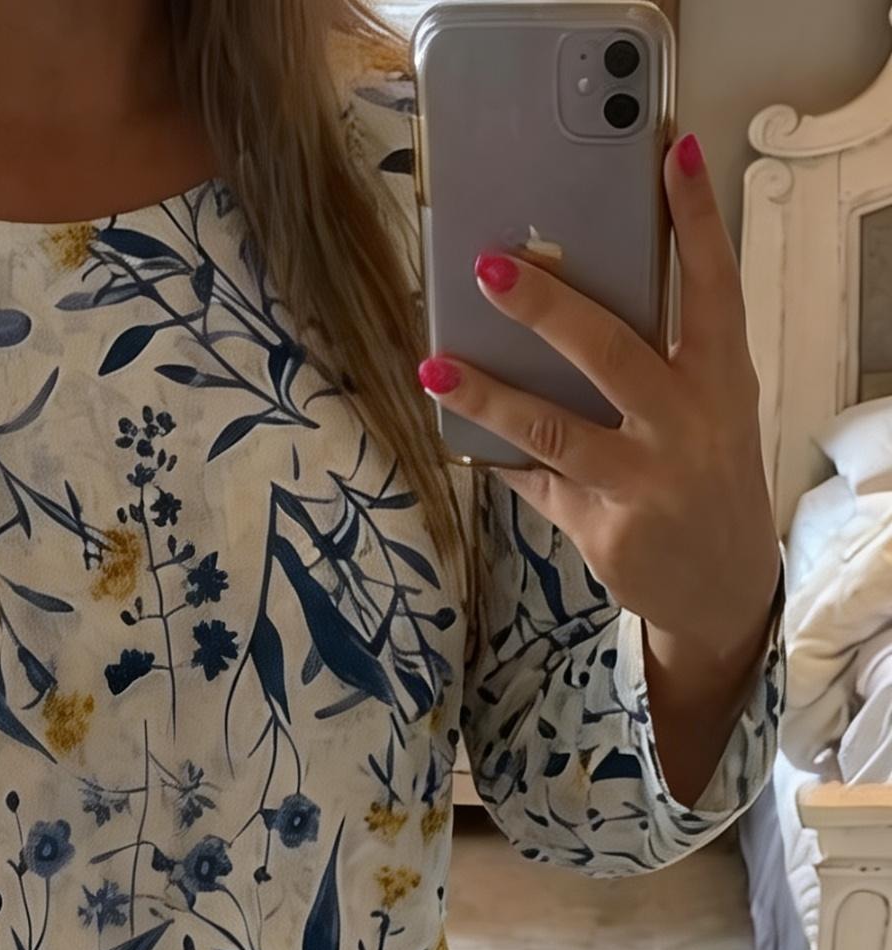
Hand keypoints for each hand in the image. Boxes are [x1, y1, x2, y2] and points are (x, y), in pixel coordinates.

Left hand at [418, 132, 782, 681]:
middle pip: (609, 353)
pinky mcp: (605, 530)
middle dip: (546, 308)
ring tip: (435, 366)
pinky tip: (462, 436)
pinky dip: (500, 457)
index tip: (673, 156)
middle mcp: (685, 426)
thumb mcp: (711, 408)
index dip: (695, 220)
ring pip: (552, 429)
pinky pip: (537, 482)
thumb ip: (664, 357)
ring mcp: (644, 482)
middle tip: (489, 267)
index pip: (712, 286)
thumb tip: (567, 299)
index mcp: (720, 379)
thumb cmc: (705, 473)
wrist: (722, 586)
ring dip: (487, 395)